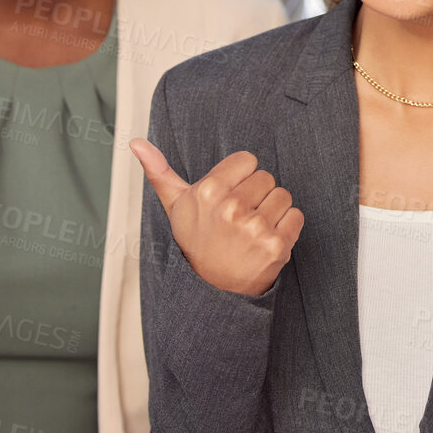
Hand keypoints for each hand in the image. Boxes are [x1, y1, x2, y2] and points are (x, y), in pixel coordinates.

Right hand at [131, 140, 302, 297]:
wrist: (213, 289)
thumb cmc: (198, 241)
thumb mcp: (176, 206)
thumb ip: (159, 171)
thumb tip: (136, 143)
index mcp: (208, 192)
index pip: (248, 160)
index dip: (240, 177)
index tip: (229, 196)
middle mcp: (231, 209)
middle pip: (266, 177)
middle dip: (256, 195)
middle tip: (239, 217)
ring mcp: (255, 228)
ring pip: (282, 195)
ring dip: (273, 210)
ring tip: (252, 228)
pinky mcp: (276, 246)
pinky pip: (296, 216)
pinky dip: (287, 227)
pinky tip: (266, 238)